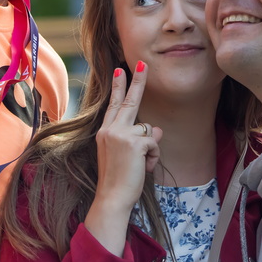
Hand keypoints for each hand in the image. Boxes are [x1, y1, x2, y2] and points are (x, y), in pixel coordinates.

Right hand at [91, 62, 163, 216]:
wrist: (111, 198)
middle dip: (138, 80)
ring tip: (140, 166)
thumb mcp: (127, 156)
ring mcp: (120, 134)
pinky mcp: (134, 143)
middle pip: (128, 100)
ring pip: (149, 129)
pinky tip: (144, 168)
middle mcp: (110, 129)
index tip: (120, 70)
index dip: (118, 87)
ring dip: (150, 149)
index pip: (113, 105)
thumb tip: (157, 131)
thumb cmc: (118, 181)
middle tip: (143, 62)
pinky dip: (153, 157)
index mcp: (105, 132)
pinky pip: (154, 143)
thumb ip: (139, 139)